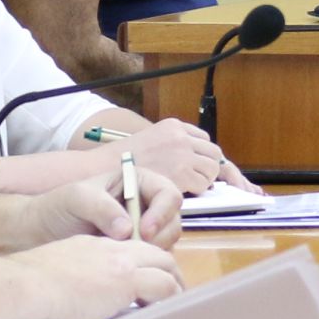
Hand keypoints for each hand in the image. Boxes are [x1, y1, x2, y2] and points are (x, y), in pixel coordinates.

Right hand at [0, 235, 182, 318]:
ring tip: (177, 305)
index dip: (145, 264)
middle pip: (156, 254)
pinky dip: (171, 299)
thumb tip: (76, 294)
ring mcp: (121, 264)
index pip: (131, 249)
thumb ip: (75, 275)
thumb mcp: (56, 269)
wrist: (23, 285)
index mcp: (94, 245)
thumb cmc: (27, 285)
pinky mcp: (125, 282)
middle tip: (174, 293)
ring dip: (175, 286)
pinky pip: (163, 287)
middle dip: (170, 272)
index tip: (149, 280)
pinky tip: (167, 312)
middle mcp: (112, 249)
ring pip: (166, 267)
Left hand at [27, 175, 181, 248]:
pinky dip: (146, 262)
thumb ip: (102, 208)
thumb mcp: (77, 198)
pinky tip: (124, 264)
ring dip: (154, 250)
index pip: (168, 193)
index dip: (162, 212)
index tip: (144, 231)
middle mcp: (146, 203)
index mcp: (137, 181)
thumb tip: (128, 229)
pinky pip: (154, 256)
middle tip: (136, 249)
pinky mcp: (138, 248)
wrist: (39, 233)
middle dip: (160, 235)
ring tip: (125, 256)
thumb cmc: (57, 208)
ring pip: (168, 240)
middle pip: (173, 219)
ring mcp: (144, 227)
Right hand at [118, 118, 242, 195]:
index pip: (204, 139)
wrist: (105, 168)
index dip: (204, 156)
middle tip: (198, 180)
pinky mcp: (181, 171)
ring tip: (187, 187)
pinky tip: (181, 192)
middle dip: (210, 168)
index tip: (202, 166)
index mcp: (173, 126)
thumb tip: (191, 160)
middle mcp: (181, 136)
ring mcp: (182, 153)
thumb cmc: (123, 161)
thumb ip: (171, 147)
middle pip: (214, 153)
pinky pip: (203, 183)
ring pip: (212, 168)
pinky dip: (196, 190)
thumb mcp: (150, 142)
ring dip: (204, 179)